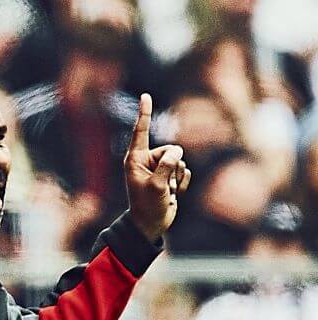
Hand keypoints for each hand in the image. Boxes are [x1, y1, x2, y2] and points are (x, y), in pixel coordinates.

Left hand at [125, 94, 190, 241]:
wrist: (151, 224)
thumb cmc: (148, 207)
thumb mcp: (156, 186)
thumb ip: (166, 166)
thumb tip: (177, 152)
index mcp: (134, 159)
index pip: (141, 131)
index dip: (144, 113)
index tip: (145, 95)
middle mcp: (146, 160)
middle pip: (171, 150)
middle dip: (173, 167)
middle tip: (163, 185)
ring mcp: (158, 168)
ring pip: (180, 161)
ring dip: (178, 178)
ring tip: (166, 191)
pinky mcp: (169, 176)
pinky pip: (184, 171)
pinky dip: (182, 183)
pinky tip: (173, 194)